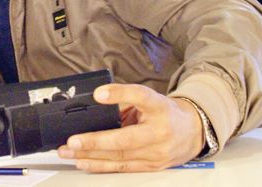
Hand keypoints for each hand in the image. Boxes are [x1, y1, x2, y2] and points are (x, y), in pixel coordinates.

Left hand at [57, 84, 203, 172]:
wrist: (191, 132)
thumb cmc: (165, 113)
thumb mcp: (150, 99)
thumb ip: (124, 100)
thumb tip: (95, 103)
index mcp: (160, 108)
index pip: (140, 97)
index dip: (119, 94)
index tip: (98, 94)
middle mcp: (159, 132)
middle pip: (124, 139)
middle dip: (95, 142)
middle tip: (72, 141)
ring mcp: (156, 154)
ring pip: (120, 158)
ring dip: (91, 156)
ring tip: (69, 152)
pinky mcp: (151, 167)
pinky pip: (122, 168)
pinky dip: (100, 166)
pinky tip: (83, 163)